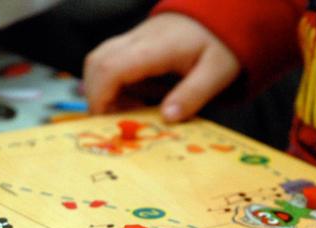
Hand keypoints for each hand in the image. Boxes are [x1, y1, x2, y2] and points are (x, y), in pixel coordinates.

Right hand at [83, 13, 239, 121]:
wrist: (219, 17)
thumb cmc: (219, 44)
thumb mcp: (216, 73)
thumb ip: (192, 95)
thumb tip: (167, 118)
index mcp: (155, 47)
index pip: (110, 68)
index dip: (100, 97)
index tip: (107, 122)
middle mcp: (136, 40)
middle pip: (96, 64)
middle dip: (98, 98)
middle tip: (120, 122)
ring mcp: (132, 41)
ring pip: (98, 63)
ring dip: (105, 92)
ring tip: (134, 111)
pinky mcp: (132, 46)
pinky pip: (110, 65)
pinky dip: (116, 87)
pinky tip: (141, 99)